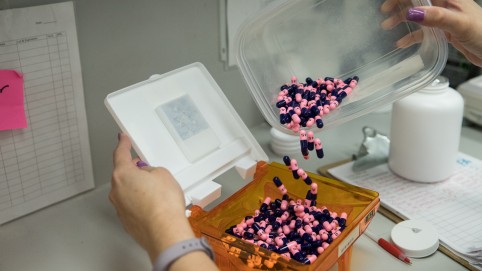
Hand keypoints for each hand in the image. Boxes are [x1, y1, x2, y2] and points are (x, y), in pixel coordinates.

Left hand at [109, 133, 194, 261]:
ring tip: (158, 192)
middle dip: (135, 171)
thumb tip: (147, 175)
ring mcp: (120, 208)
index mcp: (122, 175)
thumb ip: (151, 170)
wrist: (165, 232)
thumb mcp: (163, 174)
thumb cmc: (163, 205)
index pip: (120, 154)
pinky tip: (155, 205)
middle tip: (148, 169)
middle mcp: (116, 191)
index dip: (123, 144)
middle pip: (123, 175)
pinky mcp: (126, 222)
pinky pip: (132, 206)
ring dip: (139, 189)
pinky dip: (141, 203)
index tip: (122, 139)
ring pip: (128, 192)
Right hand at [381, 0, 481, 66]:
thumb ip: (437, 17)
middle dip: (400, 3)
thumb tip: (412, 12)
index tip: (390, 2)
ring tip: (387, 26)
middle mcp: (446, 4)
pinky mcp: (445, 30)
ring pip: (418, 14)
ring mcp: (445, 17)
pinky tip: (402, 43)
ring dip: (402, 18)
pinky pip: (424, 30)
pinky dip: (412, 35)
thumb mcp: (460, 25)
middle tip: (385, 12)